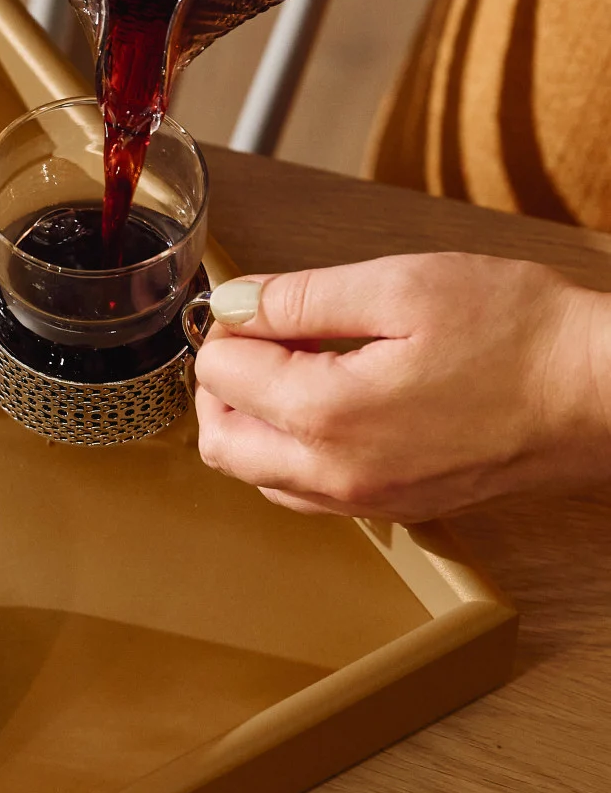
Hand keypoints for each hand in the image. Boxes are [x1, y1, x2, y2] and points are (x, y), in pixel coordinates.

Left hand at [193, 254, 610, 520]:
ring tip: (300, 363)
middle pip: (220, 442)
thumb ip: (301, 297)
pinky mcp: (393, 507)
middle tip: (262, 335)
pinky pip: (308, 491)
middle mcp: (337, 474)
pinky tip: (332, 402)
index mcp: (329, 414)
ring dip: (254, 420)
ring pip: (259, 474)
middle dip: (222, 384)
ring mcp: (366, 499)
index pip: (220, 373)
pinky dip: (294, 449)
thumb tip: (233, 305)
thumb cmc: (520, 334)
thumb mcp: (402, 285)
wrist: (598, 392)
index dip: (231, 325)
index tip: (259, 301)